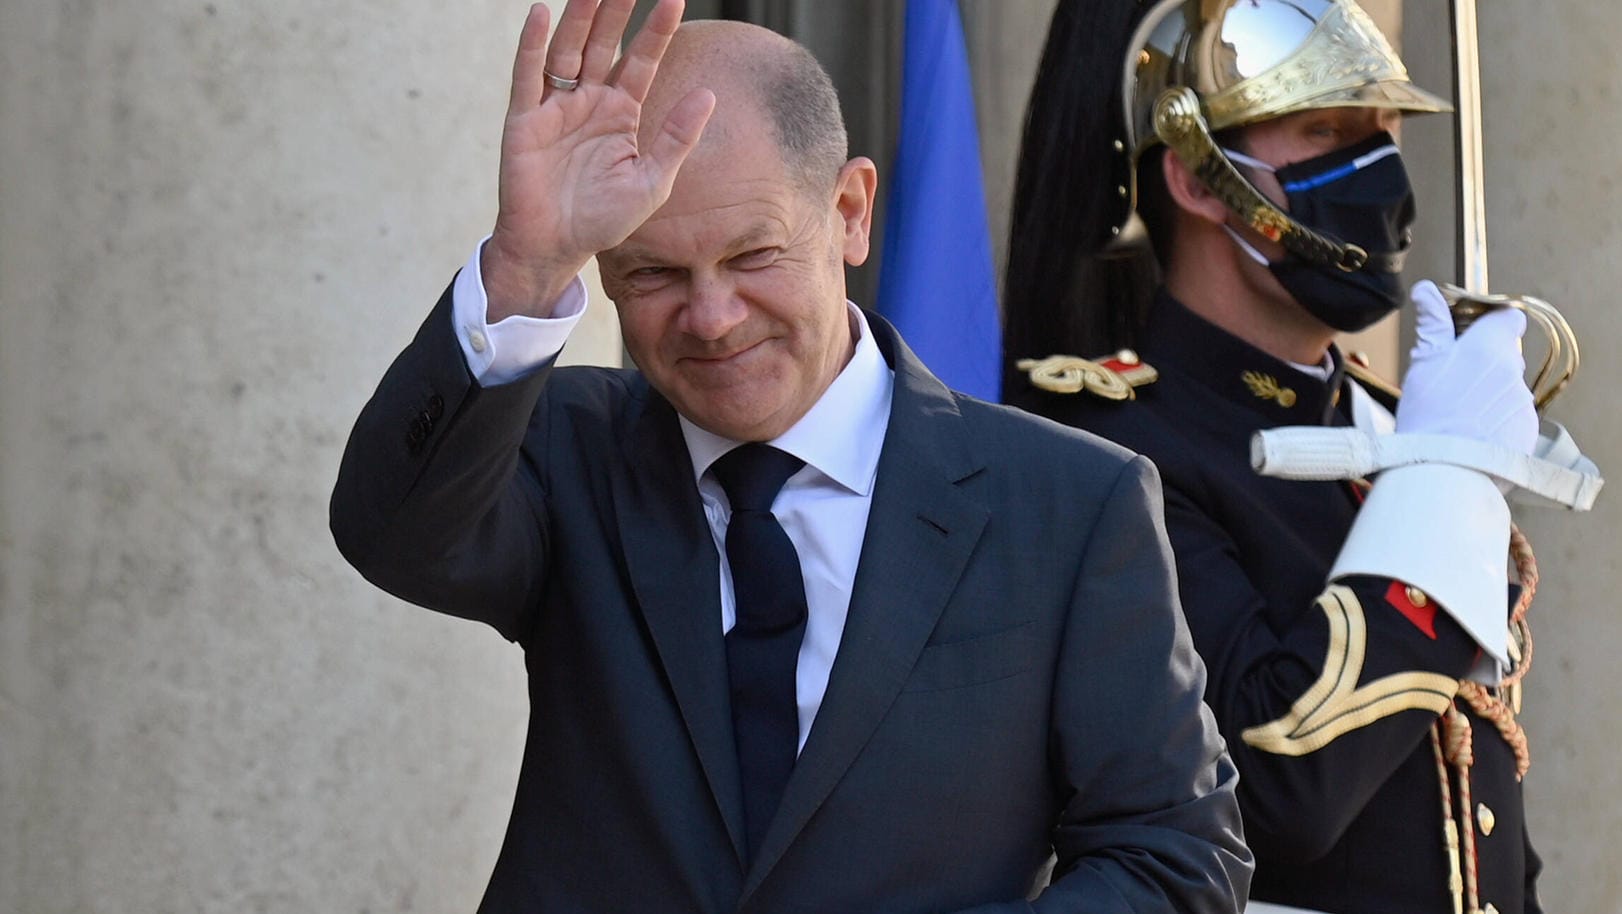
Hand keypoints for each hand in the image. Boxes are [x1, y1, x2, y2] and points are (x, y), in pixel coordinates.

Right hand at [482, 0, 715, 319]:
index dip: (657, 31)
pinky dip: (530, 45)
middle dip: (616, 10)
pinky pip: (527, 76)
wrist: (556, 248)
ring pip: (568, 50)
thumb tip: (709, 94)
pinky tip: (538, 14)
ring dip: (579, 18)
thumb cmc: (603, 220)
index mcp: (621, 112)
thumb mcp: (652, 181)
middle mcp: (589, 101)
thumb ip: (676, 137)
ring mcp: (556, 107)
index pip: (642, 61)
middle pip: (605, 44)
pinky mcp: (524, 120)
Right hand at [1396, 280, 1538, 457]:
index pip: (1509, 318)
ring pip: (1508, 387)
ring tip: (1459, 416)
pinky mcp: (1527, 429)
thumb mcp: (1423, 364)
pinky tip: (1473, 435)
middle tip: (1453, 384)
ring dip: (1489, 395)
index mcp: (1489, 347)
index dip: (1492, 324)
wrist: (1443, 468)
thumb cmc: (1428, 414)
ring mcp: (1522, 401)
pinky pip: (1514, 416)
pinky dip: (1497, 422)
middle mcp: (1513, 370)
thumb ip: (1433, 325)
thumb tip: (1425, 291)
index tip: (1472, 336)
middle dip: (1485, 364)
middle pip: (1505, 355)